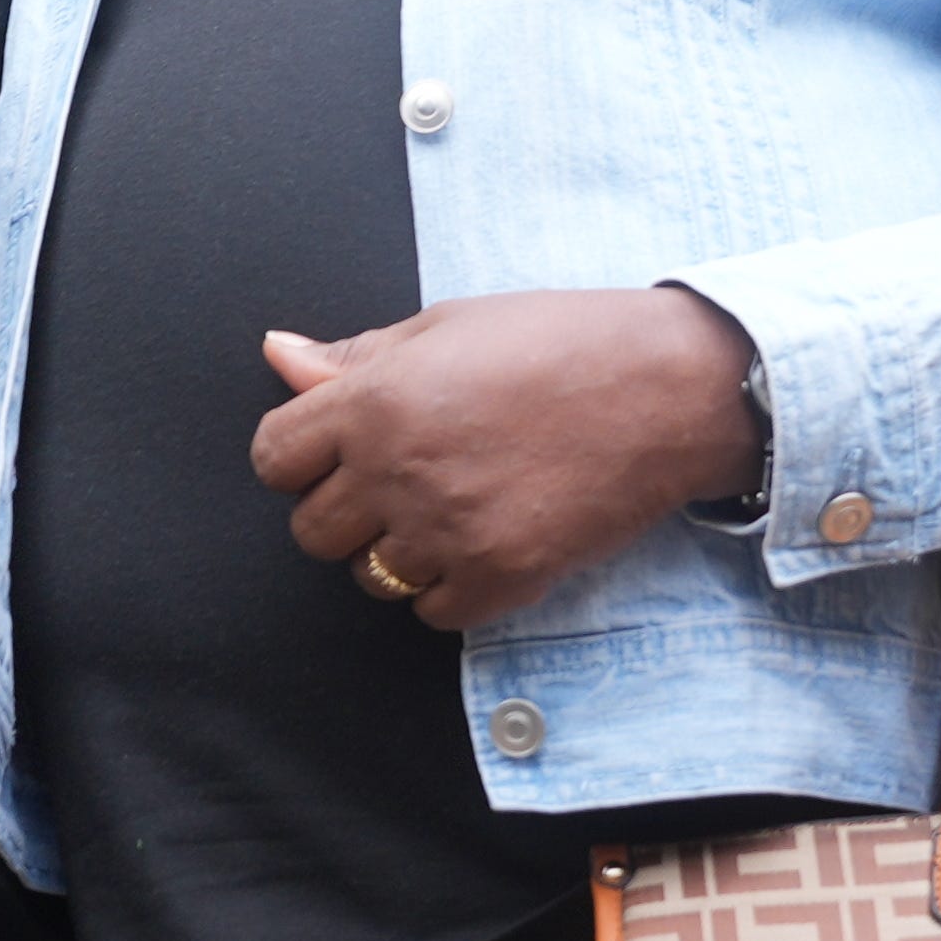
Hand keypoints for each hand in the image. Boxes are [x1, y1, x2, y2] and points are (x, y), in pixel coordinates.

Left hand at [257, 287, 763, 632]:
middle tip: (403, 480)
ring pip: (371, 577)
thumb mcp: (447, 327)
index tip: (336, 453)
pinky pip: (432, 612)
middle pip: (313, 530)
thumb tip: (278, 357)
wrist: (666, 388)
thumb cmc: (561, 342)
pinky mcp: (501, 577)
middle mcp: (399, 472)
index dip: (301, 457)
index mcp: (375, 401)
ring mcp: (449, 532)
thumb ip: (355, 357)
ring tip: (453, 507)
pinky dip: (450, 588)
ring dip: (399, 552)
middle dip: (347, 510)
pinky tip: (486, 540)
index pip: (274, 458)